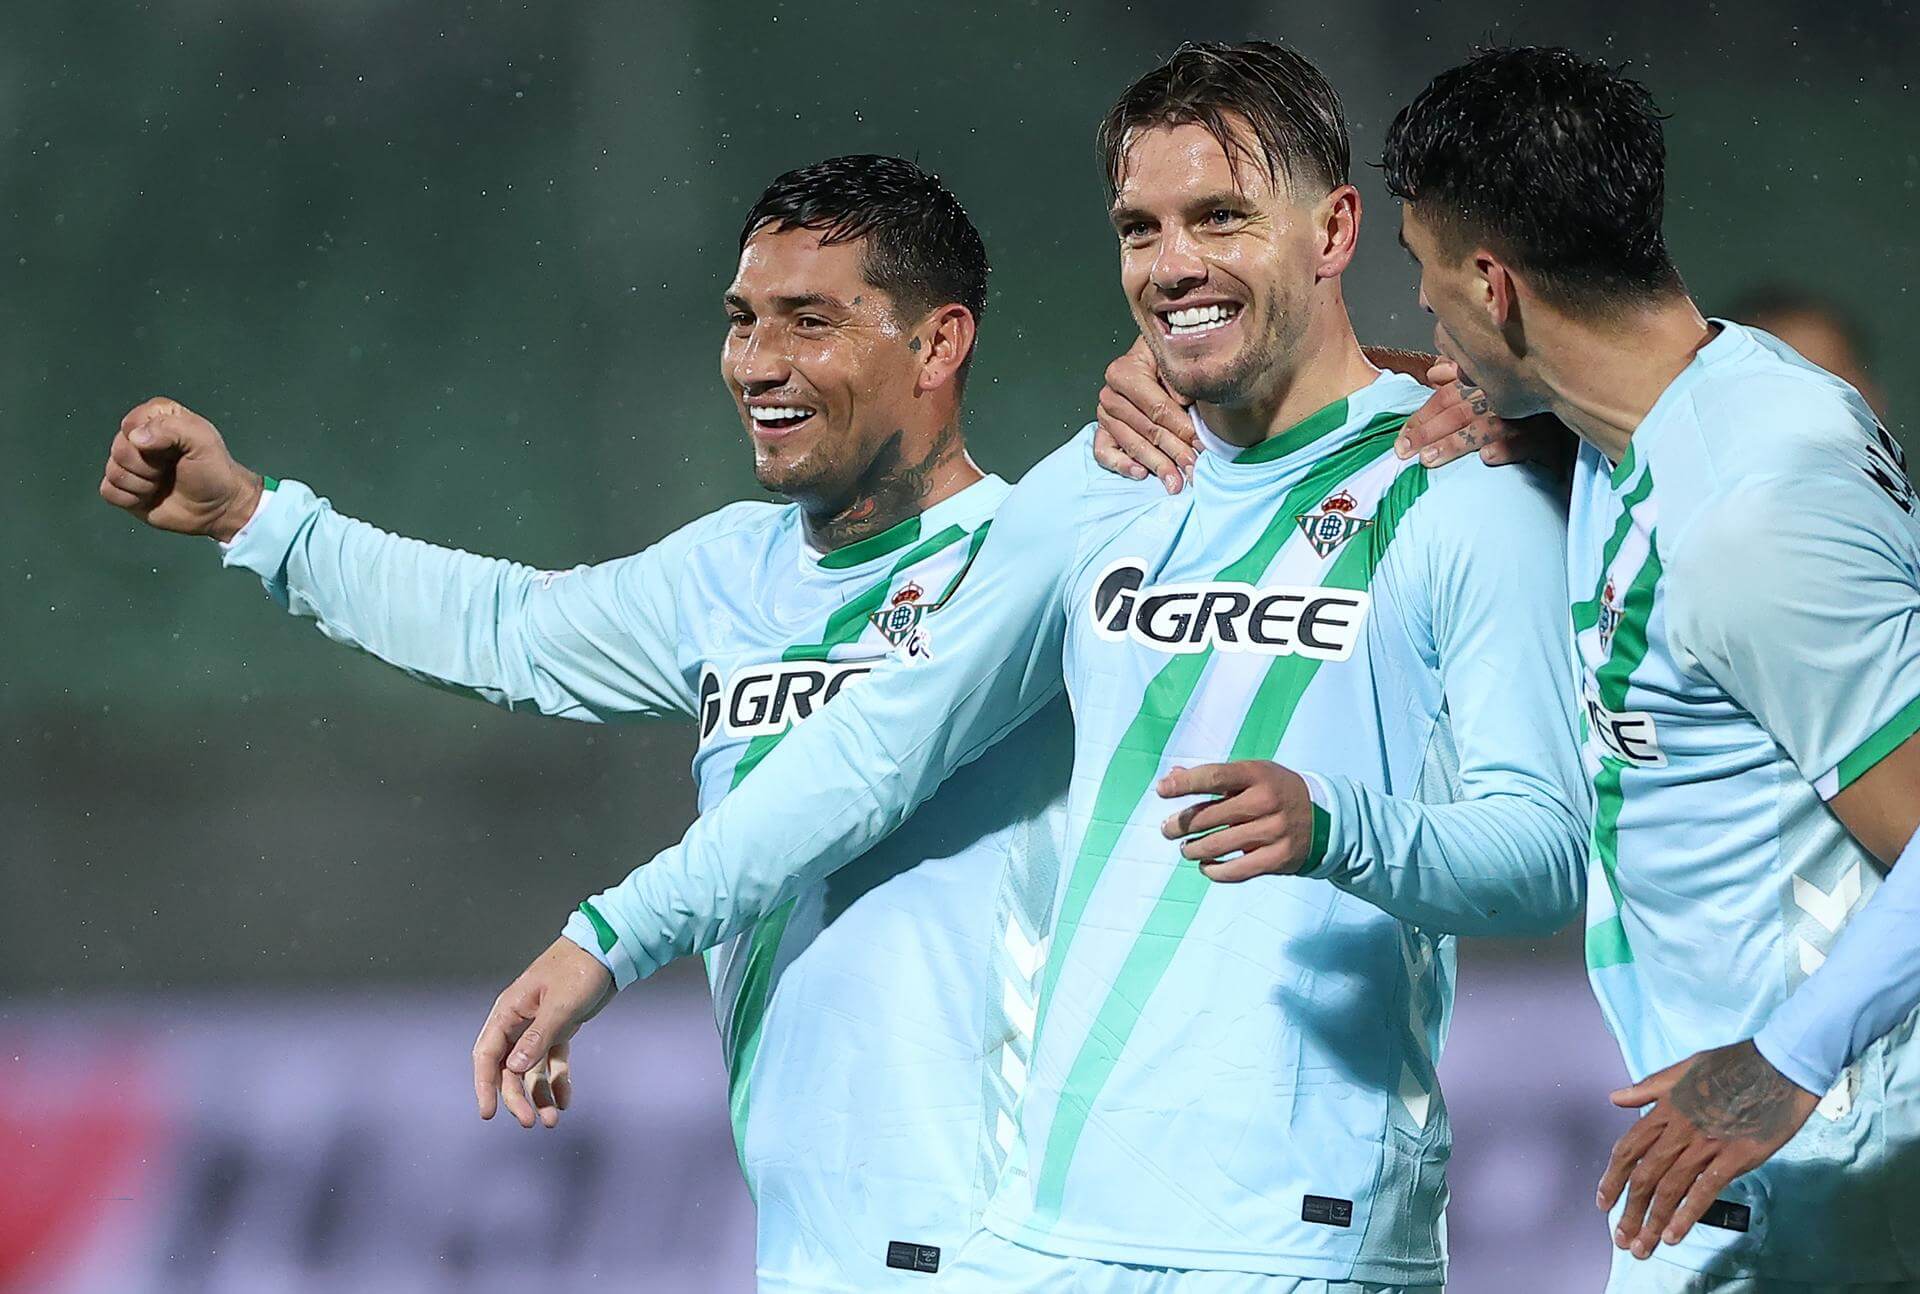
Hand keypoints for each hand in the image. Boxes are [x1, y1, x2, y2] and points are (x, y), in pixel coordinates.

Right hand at [101, 397, 263, 540]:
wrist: (217, 508)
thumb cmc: (213, 471)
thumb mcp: (203, 441)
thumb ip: (171, 429)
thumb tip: (135, 438)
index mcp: (156, 417)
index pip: (131, 423)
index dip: (150, 440)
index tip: (174, 450)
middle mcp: (138, 437)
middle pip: (119, 449)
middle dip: (147, 466)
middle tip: (169, 470)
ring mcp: (129, 464)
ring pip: (113, 471)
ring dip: (141, 484)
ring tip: (162, 484)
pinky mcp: (123, 489)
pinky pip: (108, 491)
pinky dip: (129, 498)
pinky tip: (149, 497)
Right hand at [473, 937, 612, 1129]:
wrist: (609, 950)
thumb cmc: (580, 969)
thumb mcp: (561, 1004)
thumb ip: (538, 1036)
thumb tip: (513, 1068)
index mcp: (509, 1011)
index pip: (486, 1054)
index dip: (484, 1085)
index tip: (489, 1114)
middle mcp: (519, 1021)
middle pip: (508, 1069)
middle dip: (517, 1097)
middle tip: (531, 1122)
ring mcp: (539, 1027)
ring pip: (531, 1070)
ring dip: (538, 1095)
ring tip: (552, 1121)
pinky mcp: (560, 1029)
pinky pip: (553, 1062)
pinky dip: (558, 1081)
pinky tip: (566, 1100)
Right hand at [1093, 335, 1197, 493]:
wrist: (1152, 363)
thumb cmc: (1167, 365)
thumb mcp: (1177, 364)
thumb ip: (1180, 380)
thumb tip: (1183, 402)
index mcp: (1125, 371)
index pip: (1157, 408)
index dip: (1181, 428)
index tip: (1201, 445)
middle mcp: (1111, 394)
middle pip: (1146, 429)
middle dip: (1174, 451)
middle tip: (1193, 469)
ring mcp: (1105, 414)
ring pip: (1131, 444)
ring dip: (1156, 464)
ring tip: (1175, 480)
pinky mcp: (1103, 431)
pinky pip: (1104, 452)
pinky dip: (1122, 464)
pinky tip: (1142, 473)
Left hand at [1157, 761, 1315, 880]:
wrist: (1325, 817)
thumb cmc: (1275, 791)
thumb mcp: (1251, 775)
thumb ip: (1212, 777)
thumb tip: (1172, 778)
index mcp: (1257, 774)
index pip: (1213, 776)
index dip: (1184, 784)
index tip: (1161, 791)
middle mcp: (1265, 801)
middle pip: (1209, 816)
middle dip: (1180, 824)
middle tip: (1167, 829)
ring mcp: (1273, 831)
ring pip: (1217, 845)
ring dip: (1192, 849)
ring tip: (1186, 848)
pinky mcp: (1278, 858)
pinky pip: (1235, 870)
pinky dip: (1213, 870)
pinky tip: (1205, 865)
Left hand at [1394, 361, 1560, 468]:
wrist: (1583, 391)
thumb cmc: (1533, 394)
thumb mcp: (1496, 379)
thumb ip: (1462, 376)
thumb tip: (1434, 371)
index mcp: (1489, 382)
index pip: (1448, 397)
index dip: (1422, 417)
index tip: (1401, 439)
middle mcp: (1505, 395)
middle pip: (1459, 411)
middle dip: (1429, 432)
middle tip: (1405, 452)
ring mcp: (1528, 414)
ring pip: (1486, 427)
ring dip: (1456, 443)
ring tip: (1430, 460)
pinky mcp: (1552, 435)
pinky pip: (1529, 441)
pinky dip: (1508, 448)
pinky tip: (1488, 458)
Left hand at [1596, 1039, 1817, 1258]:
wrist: (1779, 1066)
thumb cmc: (1732, 1065)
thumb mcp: (1682, 1068)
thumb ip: (1648, 1088)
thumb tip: (1615, 1098)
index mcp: (1664, 1109)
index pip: (1628, 1150)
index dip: (1613, 1178)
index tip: (1603, 1201)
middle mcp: (1679, 1130)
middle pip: (1645, 1176)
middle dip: (1629, 1211)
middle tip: (1622, 1239)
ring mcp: (1706, 1144)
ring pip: (1670, 1189)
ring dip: (1652, 1221)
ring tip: (1642, 1247)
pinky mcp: (1735, 1157)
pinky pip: (1704, 1191)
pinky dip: (1686, 1215)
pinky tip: (1674, 1235)